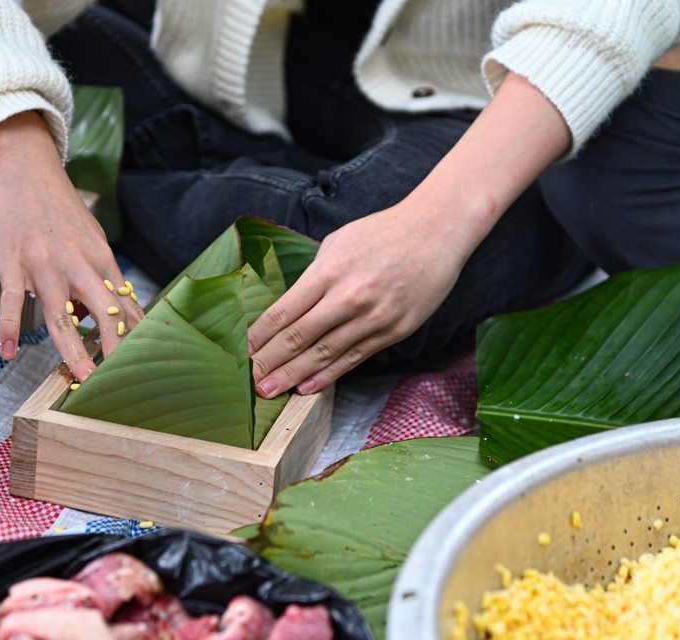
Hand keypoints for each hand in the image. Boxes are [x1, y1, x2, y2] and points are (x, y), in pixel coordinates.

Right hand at [0, 111, 142, 380]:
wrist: (24, 168)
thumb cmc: (58, 209)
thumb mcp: (88, 240)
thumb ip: (97, 277)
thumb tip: (100, 317)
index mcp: (100, 258)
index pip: (125, 303)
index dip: (134, 335)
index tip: (141, 363)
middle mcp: (77, 263)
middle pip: (103, 311)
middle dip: (114, 348)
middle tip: (119, 379)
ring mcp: (43, 265)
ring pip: (60, 314)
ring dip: (71, 349)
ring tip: (79, 377)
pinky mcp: (12, 263)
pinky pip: (10, 301)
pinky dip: (8, 329)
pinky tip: (7, 353)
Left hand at [249, 72, 572, 396]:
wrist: (437, 230)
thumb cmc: (382, 233)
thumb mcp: (338, 243)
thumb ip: (314, 277)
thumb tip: (289, 309)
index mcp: (329, 271)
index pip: (284, 312)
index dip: (260, 337)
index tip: (242, 352)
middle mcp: (349, 296)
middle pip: (299, 338)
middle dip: (270, 363)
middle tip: (250, 383)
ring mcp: (374, 317)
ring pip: (325, 354)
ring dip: (294, 376)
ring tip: (271, 391)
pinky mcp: (396, 330)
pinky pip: (355, 358)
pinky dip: (329, 375)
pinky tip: (308, 387)